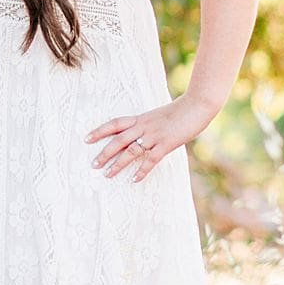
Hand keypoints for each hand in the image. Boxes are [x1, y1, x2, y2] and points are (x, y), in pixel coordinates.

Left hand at [86, 95, 215, 181]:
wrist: (197, 105)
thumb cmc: (180, 111)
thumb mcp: (159, 116)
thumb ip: (148, 125)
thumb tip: (140, 134)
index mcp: (141, 118)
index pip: (115, 123)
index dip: (99, 131)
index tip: (86, 139)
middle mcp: (144, 126)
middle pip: (118, 140)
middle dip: (104, 152)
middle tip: (93, 164)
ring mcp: (154, 135)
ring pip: (131, 151)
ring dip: (118, 163)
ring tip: (107, 174)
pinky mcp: (166, 144)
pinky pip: (150, 159)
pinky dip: (142, 170)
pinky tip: (134, 179)